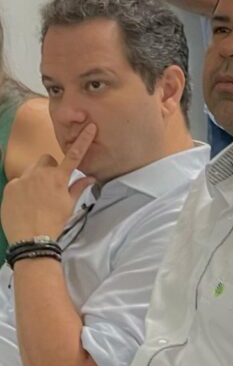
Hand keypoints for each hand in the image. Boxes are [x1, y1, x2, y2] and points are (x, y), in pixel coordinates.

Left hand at [0, 124, 95, 242]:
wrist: (31, 238)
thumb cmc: (54, 222)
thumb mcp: (69, 206)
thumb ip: (78, 188)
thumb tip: (90, 178)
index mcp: (58, 178)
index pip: (74, 156)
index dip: (83, 141)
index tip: (90, 127)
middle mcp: (39, 174)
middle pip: (46, 161)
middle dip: (49, 169)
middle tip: (52, 187)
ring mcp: (22, 179)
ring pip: (31, 171)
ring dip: (35, 178)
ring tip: (37, 198)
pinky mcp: (10, 186)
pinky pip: (18, 182)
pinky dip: (23, 189)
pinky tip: (25, 204)